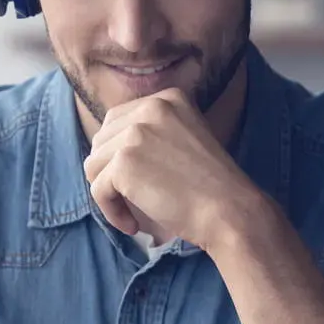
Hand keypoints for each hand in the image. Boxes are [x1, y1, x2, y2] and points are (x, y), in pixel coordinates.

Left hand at [82, 88, 262, 250]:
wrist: (230, 211)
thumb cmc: (210, 187)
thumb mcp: (185, 138)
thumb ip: (152, 133)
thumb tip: (106, 148)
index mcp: (168, 98)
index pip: (118, 121)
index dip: (120, 155)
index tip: (140, 179)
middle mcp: (151, 107)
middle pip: (102, 141)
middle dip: (110, 173)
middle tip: (133, 197)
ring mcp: (135, 133)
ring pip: (94, 165)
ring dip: (109, 193)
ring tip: (133, 212)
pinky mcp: (124, 162)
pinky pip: (98, 190)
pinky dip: (111, 212)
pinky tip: (133, 224)